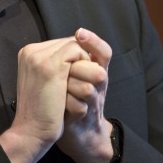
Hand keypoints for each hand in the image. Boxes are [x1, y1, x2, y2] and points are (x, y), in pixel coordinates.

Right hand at [0, 37, 89, 162]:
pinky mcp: (51, 66)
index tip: (74, 78)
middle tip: (79, 81)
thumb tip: (76, 49)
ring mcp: (39, 56)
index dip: (74, 59)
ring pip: (75, 45)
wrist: (32, 131)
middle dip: (80, 59)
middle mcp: (31, 51)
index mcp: (28, 54)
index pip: (61, 45)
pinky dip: (85, 66)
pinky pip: (78, 52)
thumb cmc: (42, 111)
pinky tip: (80, 84)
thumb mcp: (45, 82)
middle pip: (69, 42)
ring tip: (80, 84)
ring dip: (84, 64)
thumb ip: (55, 64)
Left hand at [57, 28, 113, 162]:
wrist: (71, 129)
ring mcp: (95, 102)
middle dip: (74, 71)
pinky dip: (65, 104)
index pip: (104, 51)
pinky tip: (59, 105)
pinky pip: (79, 106)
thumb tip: (68, 39)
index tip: (80, 33)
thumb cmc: (66, 95)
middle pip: (96, 70)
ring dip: (67, 88)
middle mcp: (100, 84)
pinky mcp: (86, 117)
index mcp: (96, 69)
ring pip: (87, 88)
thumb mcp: (69, 72)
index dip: (94, 42)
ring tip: (59, 91)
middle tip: (62, 75)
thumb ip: (71, 56)